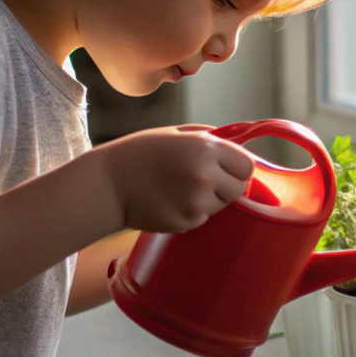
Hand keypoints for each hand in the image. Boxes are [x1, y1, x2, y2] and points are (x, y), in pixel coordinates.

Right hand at [99, 125, 255, 233]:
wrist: (109, 183)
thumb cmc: (140, 153)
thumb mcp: (175, 134)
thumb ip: (208, 138)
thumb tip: (236, 142)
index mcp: (206, 149)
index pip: (247, 166)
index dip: (237, 167)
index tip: (227, 168)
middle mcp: (206, 176)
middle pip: (238, 189)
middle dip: (226, 185)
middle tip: (204, 181)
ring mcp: (197, 202)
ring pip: (220, 205)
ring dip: (208, 200)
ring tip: (180, 189)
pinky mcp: (186, 222)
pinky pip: (201, 218)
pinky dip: (191, 212)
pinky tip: (170, 201)